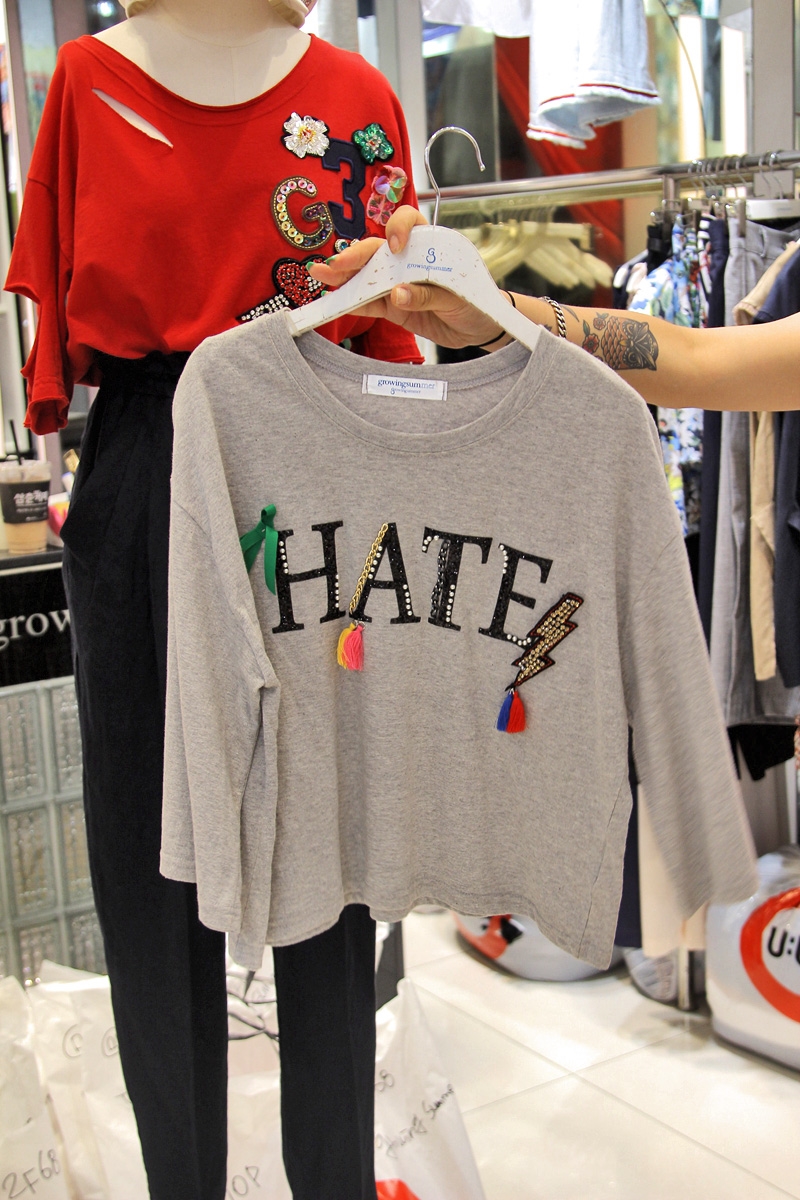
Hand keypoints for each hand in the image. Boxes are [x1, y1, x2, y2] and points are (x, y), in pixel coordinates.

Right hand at [307, 206, 509, 349]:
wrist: (481, 329)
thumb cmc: (477, 302)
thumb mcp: (459, 297)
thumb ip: (428, 294)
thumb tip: (397, 294)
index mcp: (430, 245)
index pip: (409, 222)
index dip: (398, 229)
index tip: (395, 247)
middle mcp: (410, 259)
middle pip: (378, 251)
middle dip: (355, 256)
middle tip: (335, 265)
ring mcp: (399, 282)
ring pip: (367, 275)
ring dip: (343, 276)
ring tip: (320, 275)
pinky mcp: (393, 306)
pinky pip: (370, 302)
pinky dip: (353, 302)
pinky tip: (335, 300)